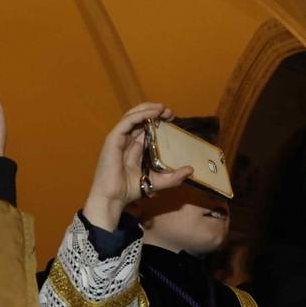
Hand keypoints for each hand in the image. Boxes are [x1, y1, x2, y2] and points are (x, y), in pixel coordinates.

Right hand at [83, 102, 191, 231]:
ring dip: (148, 109)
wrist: (114, 198)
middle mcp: (127, 140)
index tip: (173, 119)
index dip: (159, 121)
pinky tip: (153, 113)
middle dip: (155, 112)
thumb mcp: (158, 182)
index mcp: (135, 147)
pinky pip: (127, 121)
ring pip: (133, 115)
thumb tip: (191, 170)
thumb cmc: (131, 190)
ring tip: (163, 108)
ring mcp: (119, 138)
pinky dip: (140, 115)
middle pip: (140, 118)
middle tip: (170, 112)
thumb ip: (174, 177)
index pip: (147, 128)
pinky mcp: (113, 138)